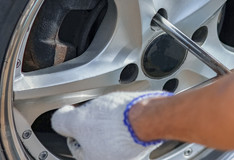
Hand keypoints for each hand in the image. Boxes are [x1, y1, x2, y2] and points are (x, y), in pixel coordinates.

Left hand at [51, 91, 172, 159]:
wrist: (146, 116)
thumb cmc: (115, 123)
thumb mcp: (77, 119)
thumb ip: (63, 121)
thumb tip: (58, 120)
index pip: (77, 148)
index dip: (73, 130)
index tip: (74, 119)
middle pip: (97, 141)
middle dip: (94, 125)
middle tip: (95, 112)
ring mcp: (132, 153)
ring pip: (115, 136)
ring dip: (111, 122)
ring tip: (112, 109)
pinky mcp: (144, 141)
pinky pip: (130, 130)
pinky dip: (127, 120)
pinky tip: (126, 111)